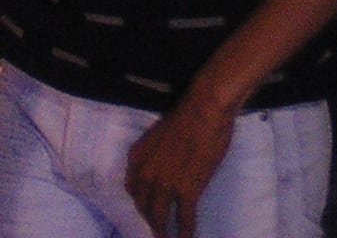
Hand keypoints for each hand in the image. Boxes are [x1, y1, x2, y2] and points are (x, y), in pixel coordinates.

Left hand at [124, 93, 236, 237]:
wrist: (204, 111)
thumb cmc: (187, 115)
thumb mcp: (159, 133)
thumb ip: (157, 152)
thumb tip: (165, 162)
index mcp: (138, 157)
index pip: (132, 188)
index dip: (139, 201)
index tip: (147, 206)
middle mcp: (146, 174)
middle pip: (143, 206)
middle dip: (150, 219)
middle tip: (158, 228)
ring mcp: (165, 185)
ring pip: (159, 217)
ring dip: (162, 232)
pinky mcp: (187, 192)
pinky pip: (184, 219)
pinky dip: (185, 233)